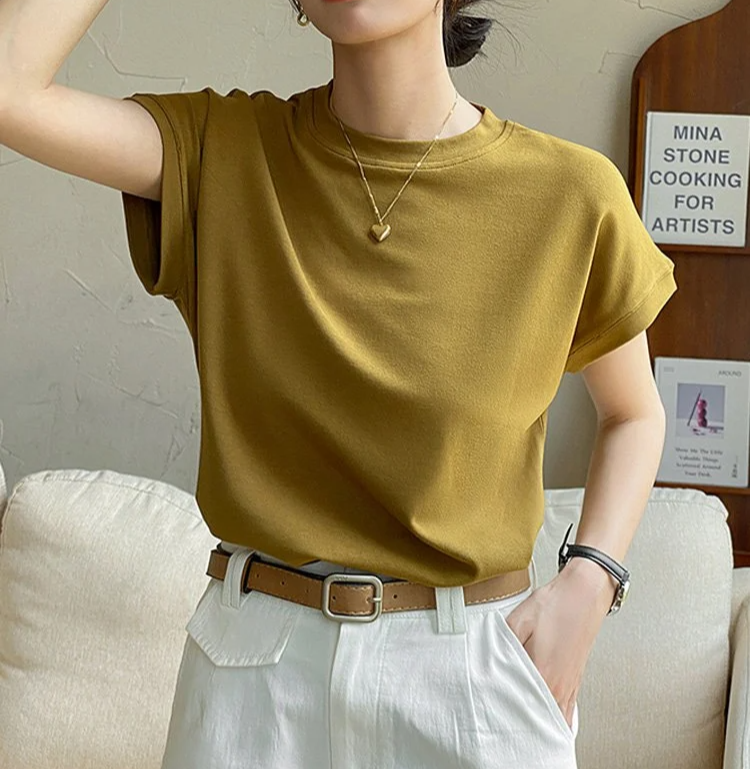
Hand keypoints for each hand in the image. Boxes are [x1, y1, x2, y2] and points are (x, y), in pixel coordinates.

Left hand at [504, 557, 613, 726]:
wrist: (584, 593)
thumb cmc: (554, 605)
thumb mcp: (519, 621)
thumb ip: (503, 646)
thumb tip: (490, 665)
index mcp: (542, 674)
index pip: (520, 707)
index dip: (505, 714)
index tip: (493, 720)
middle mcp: (559, 687)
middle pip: (539, 720)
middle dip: (523, 728)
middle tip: (506, 733)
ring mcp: (570, 686)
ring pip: (555, 719)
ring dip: (540, 725)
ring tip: (524, 731)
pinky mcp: (575, 680)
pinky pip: (566, 711)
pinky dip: (556, 719)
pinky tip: (546, 720)